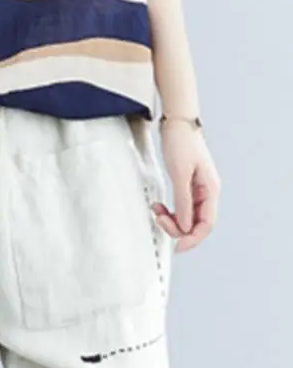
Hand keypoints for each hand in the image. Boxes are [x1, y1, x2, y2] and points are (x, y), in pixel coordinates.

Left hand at [151, 122, 220, 252]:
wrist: (177, 121)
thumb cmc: (181, 142)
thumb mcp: (180, 173)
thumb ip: (183, 201)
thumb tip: (185, 225)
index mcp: (210, 190)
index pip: (206, 224)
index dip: (192, 238)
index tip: (177, 247)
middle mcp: (207, 191)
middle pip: (196, 222)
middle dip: (177, 226)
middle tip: (158, 219)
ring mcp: (197, 187)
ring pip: (187, 214)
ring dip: (172, 218)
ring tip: (156, 211)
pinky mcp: (187, 182)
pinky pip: (181, 204)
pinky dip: (170, 208)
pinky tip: (158, 206)